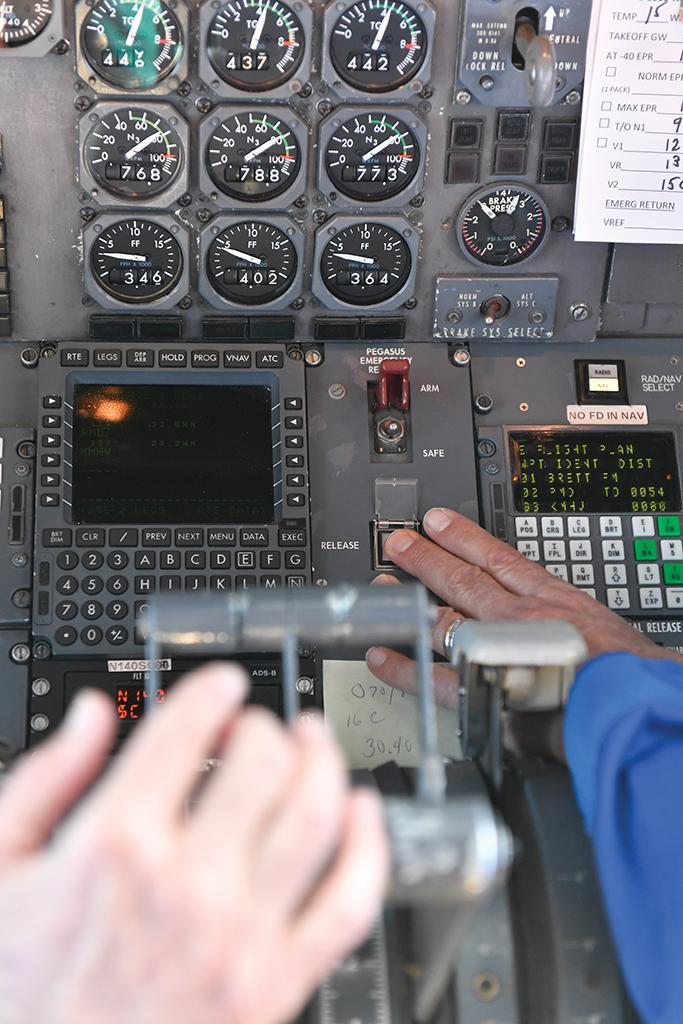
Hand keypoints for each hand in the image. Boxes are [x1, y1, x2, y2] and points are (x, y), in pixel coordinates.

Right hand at [0, 665, 387, 1023]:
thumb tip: (89, 717)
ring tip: (314, 743)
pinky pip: (349, 902)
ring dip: (324, 762)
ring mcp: (239, 937)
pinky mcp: (276, 985)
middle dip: (264, 725)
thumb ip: (44, 780)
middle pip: (262, 761)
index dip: (213, 691)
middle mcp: (187, 886)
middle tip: (257, 725)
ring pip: (315, 817)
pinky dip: (369, 847)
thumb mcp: (0, 869)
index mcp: (115, 846)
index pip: (186, 730)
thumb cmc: (22, 990)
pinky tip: (362, 814)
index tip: (222, 687)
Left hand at [366, 508, 680, 756]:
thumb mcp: (612, 632)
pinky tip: (381, 657)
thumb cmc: (632, 674)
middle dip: (426, 558)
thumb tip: (579, 631)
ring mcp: (497, 648)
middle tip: (399, 543)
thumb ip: (582, 626)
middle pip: (462, 579)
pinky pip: (432, 676)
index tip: (439, 521)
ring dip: (409, 599)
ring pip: (442, 616)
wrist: (632, 703)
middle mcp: (520, 616)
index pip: (500, 558)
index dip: (463, 537)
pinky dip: (404, 668)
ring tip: (384, 584)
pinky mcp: (485, 685)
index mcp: (554, 600)